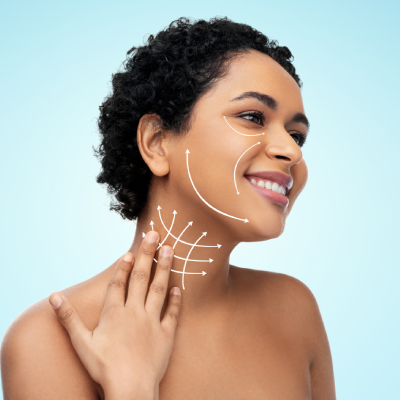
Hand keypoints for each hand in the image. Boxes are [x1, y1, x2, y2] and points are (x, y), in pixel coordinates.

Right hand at [48, 231, 180, 399]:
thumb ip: (69, 318)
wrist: (130, 389)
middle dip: (147, 254)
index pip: (119, 283)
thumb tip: (54, 296)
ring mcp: (153, 322)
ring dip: (165, 268)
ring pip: (159, 288)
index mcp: (115, 313)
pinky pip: (173, 313)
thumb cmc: (104, 367)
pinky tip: (179, 287)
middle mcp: (135, 312)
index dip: (123, 266)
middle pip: (142, 278)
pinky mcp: (166, 334)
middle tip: (155, 234)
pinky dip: (176, 299)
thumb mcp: (81, 343)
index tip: (129, 252)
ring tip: (170, 250)